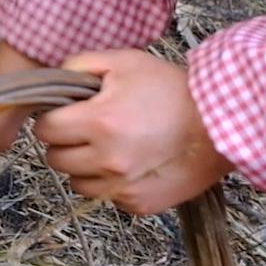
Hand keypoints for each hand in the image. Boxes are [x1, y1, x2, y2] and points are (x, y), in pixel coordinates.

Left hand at [34, 50, 231, 216]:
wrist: (219, 124)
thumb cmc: (173, 90)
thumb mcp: (124, 62)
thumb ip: (79, 66)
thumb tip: (53, 83)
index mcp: (99, 122)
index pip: (45, 129)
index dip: (53, 118)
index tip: (68, 113)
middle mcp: (108, 160)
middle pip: (55, 158)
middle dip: (66, 142)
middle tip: (89, 129)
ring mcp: (122, 186)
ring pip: (76, 181)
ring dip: (84, 165)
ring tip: (110, 146)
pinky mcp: (137, 203)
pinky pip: (105, 195)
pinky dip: (109, 182)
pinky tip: (130, 162)